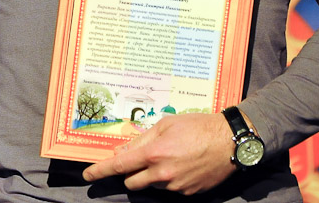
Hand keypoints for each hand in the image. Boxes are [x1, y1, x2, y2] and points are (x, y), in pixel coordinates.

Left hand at [82, 113, 236, 195]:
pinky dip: (169, 179)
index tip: (88, 175)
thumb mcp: (165, 125)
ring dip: (152, 175)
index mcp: (154, 154)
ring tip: (171, 157)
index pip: (119, 166)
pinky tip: (183, 165)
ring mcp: (176, 187)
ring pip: (151, 185)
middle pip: (132, 182)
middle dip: (131, 173)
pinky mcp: (188, 193)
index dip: (100, 171)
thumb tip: (120, 151)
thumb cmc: (197, 127)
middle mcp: (162, 174)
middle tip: (142, 159)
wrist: (230, 142)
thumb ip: (141, 140)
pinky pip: (169, 189)